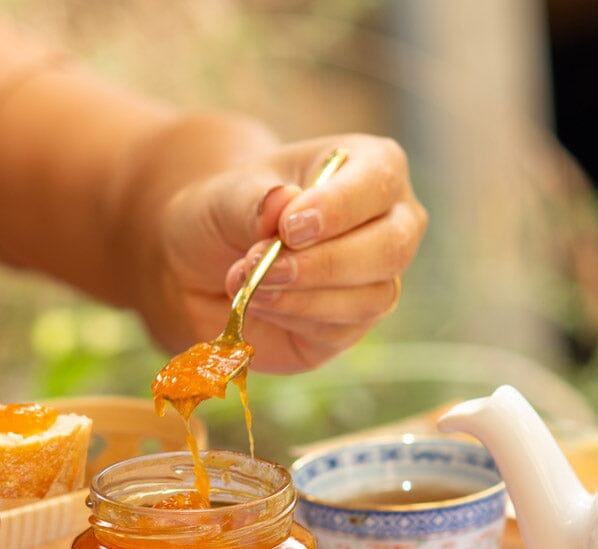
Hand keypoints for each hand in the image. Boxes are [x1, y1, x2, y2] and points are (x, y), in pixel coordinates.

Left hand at [159, 134, 426, 372]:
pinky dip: (294, 318)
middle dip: (325, 262)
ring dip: (304, 296)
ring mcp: (376, 280)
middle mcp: (389, 224)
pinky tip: (260, 304)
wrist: (206, 267)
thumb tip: (280, 202)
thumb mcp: (226, 196)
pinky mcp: (352, 327)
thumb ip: (252, 199)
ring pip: (372, 298)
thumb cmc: (229, 215)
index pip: (380, 180)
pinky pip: (340, 331)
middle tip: (265, 264)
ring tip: (250, 286)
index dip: (339, 207)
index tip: (288, 226)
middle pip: (391, 248)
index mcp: (372, 168)